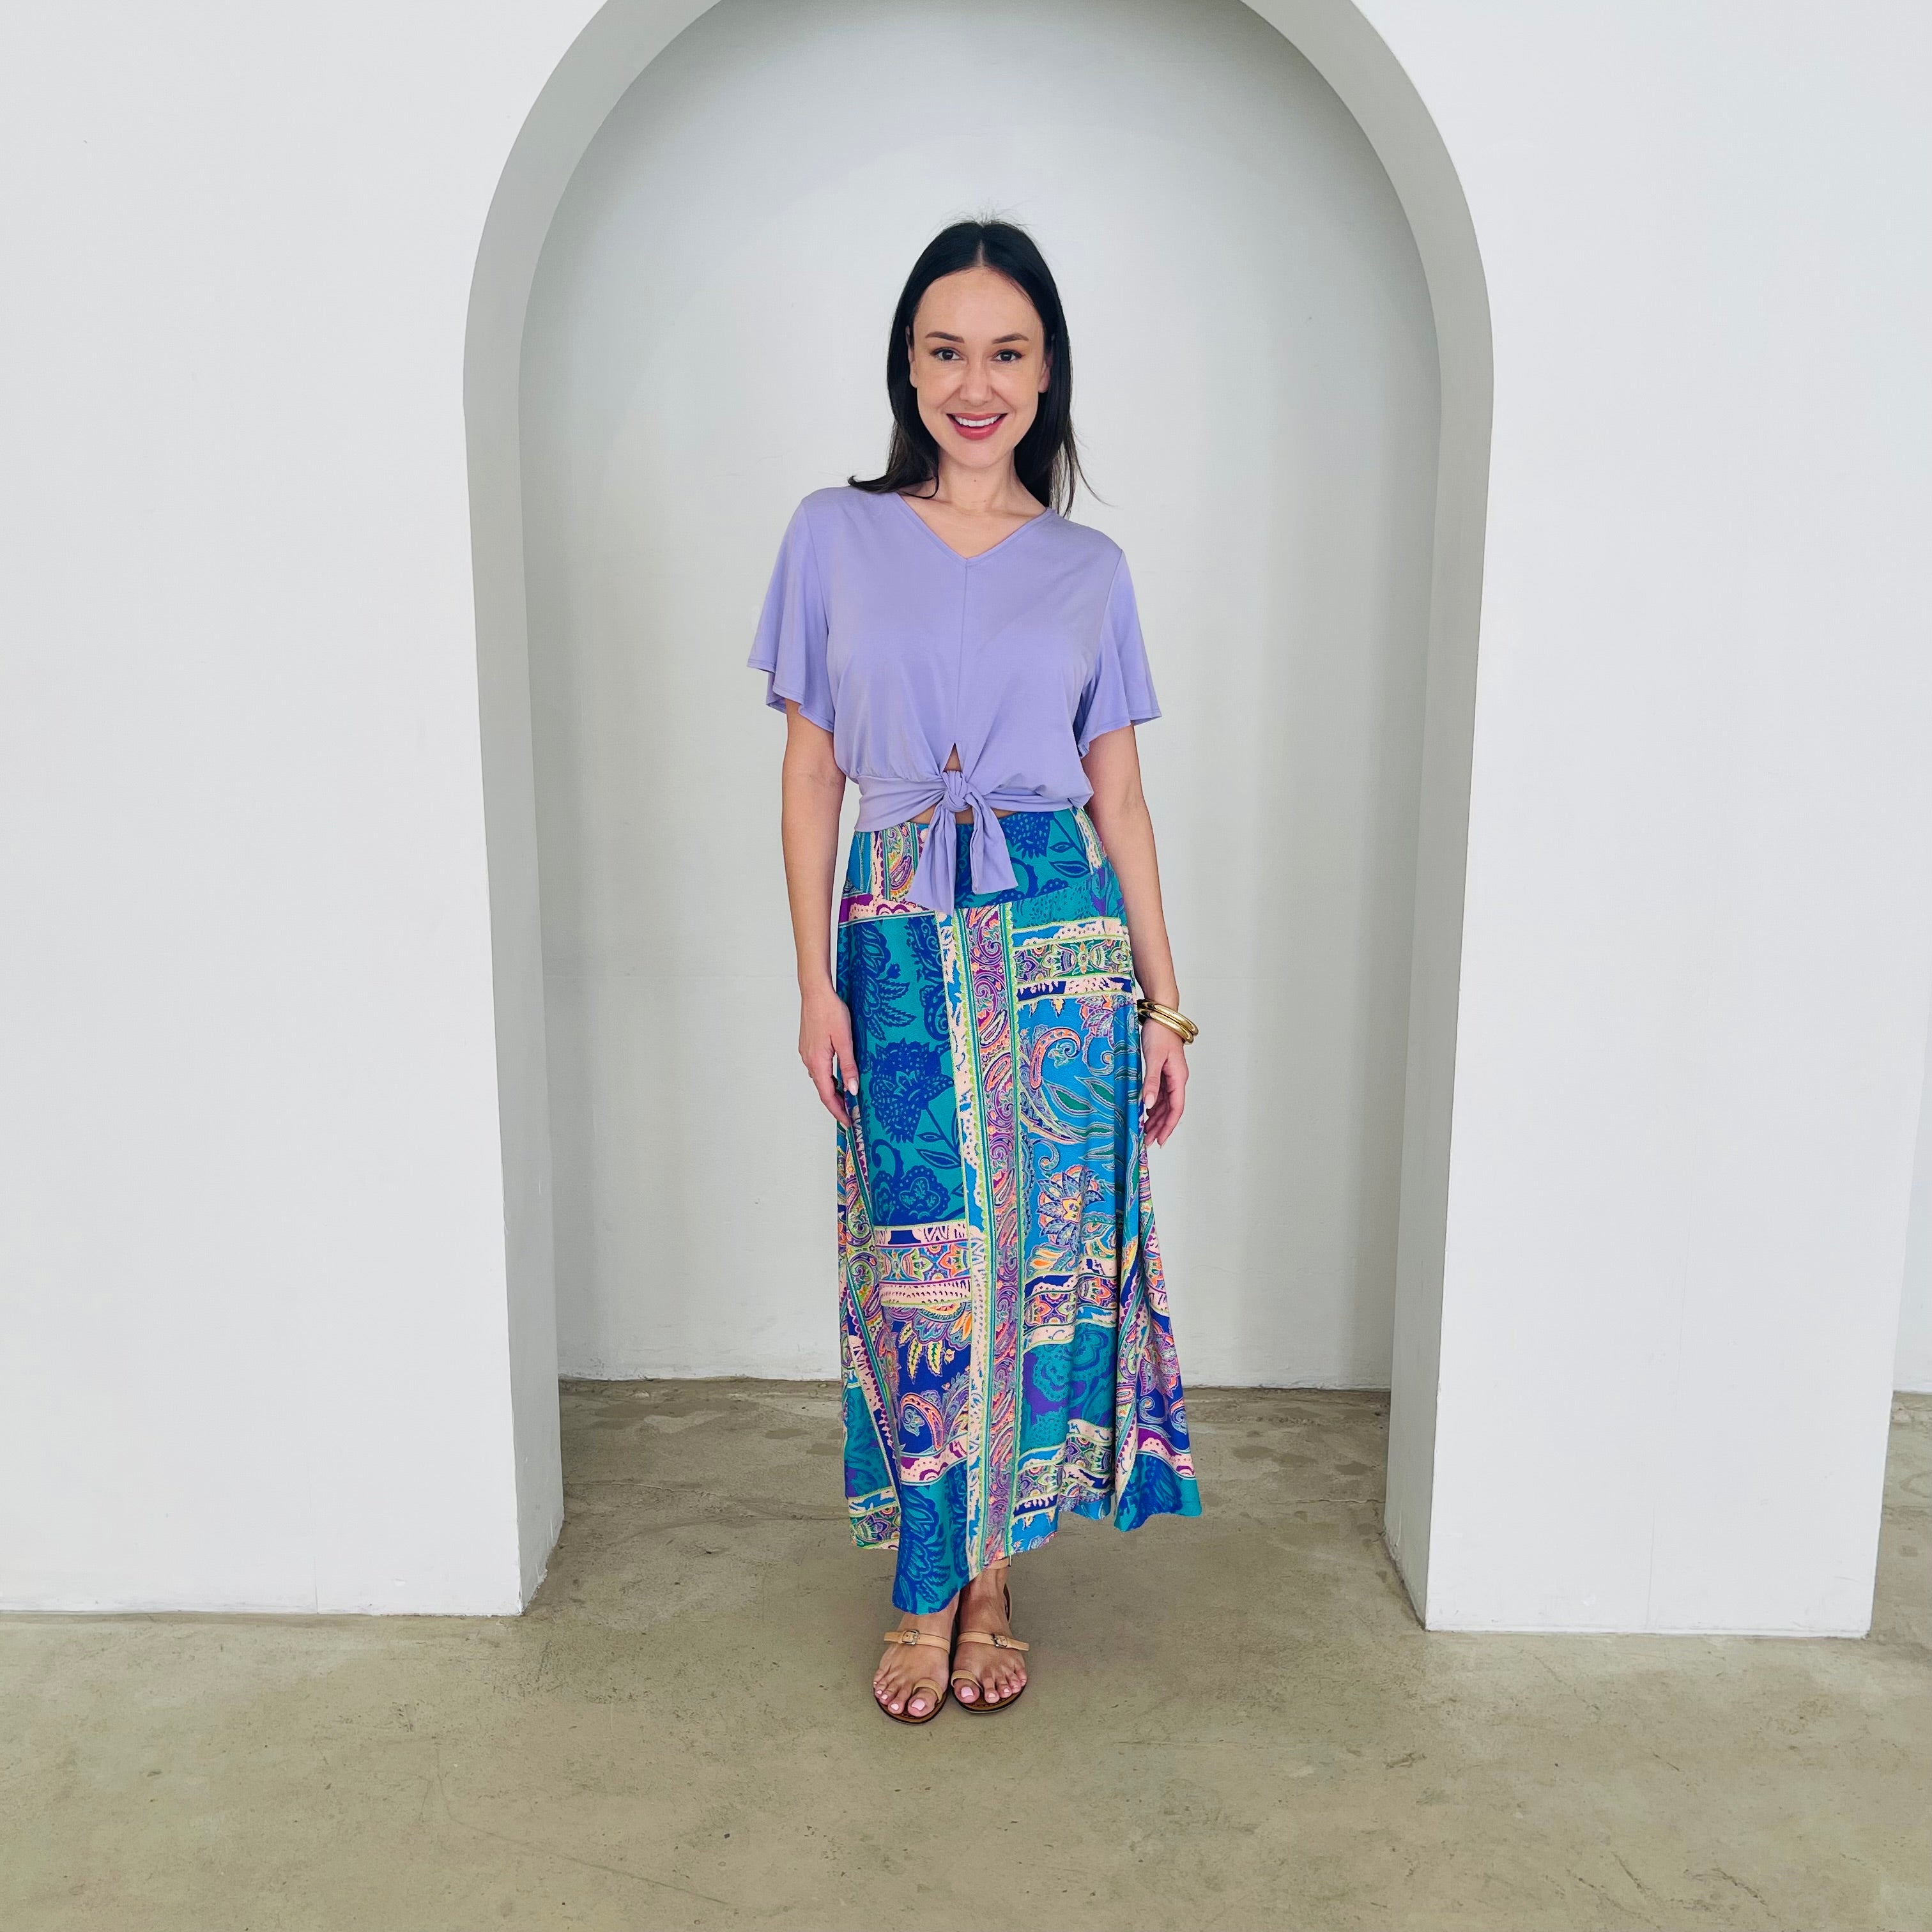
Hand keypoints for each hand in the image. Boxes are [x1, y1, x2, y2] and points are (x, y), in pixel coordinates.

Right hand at [800, 984, 858, 1126]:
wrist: (815, 991)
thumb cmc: (830, 1012)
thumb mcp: (845, 1040)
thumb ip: (848, 1066)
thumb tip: (852, 1089)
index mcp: (817, 1062)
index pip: (827, 1095)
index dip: (838, 1111)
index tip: (848, 1122)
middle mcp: (809, 1060)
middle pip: (823, 1089)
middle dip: (836, 1104)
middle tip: (851, 1113)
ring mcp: (807, 1053)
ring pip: (820, 1079)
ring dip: (833, 1090)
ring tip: (848, 1097)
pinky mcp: (808, 1046)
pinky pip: (818, 1068)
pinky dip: (828, 1077)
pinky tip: (838, 1075)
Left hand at [1141, 1022, 1188, 1145]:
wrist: (1160, 1015)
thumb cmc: (1158, 1033)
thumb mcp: (1153, 1058)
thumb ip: (1151, 1081)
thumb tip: (1148, 1104)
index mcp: (1178, 1078)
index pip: (1176, 1109)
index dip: (1168, 1127)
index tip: (1160, 1140)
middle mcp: (1177, 1079)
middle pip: (1171, 1109)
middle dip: (1160, 1127)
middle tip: (1148, 1141)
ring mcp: (1171, 1075)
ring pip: (1165, 1103)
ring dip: (1156, 1118)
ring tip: (1145, 1132)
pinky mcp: (1164, 1071)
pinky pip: (1161, 1094)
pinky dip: (1153, 1105)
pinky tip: (1145, 1113)